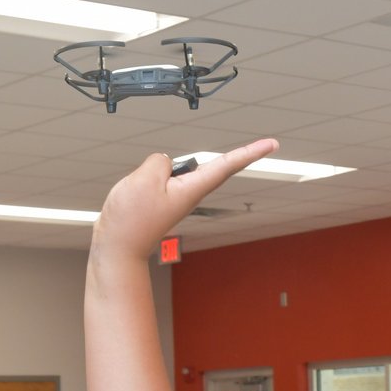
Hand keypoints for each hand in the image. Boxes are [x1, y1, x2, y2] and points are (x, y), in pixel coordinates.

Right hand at [91, 139, 278, 260]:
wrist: (117, 246)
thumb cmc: (132, 219)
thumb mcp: (145, 179)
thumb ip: (160, 162)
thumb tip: (165, 162)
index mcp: (192, 188)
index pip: (227, 165)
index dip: (250, 152)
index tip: (272, 144)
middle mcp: (190, 192)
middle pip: (206, 164)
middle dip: (224, 158)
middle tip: (268, 146)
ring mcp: (177, 196)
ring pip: (175, 168)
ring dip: (160, 169)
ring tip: (142, 189)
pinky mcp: (163, 198)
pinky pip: (162, 176)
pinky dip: (149, 175)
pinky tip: (136, 188)